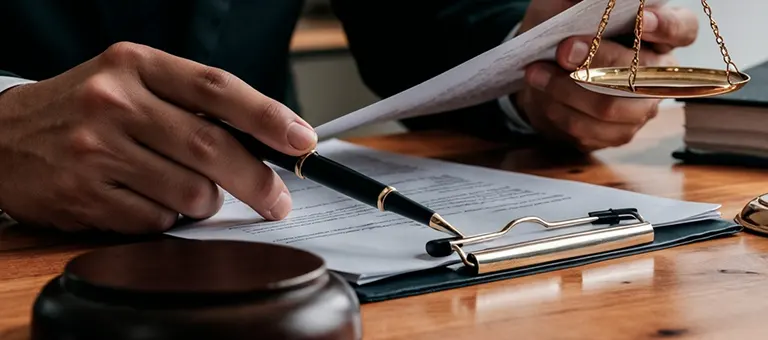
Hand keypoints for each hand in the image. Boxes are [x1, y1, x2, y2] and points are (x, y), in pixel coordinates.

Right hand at [0, 42, 316, 232]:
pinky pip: (157, 219)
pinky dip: (167, 216)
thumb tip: (264, 138)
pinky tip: (145, 198)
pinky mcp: (85, 194)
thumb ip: (191, 102)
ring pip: (190, 192)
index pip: (217, 88)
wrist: (1, 137)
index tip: (302, 139)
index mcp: (136, 64)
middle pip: (210, 147)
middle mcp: (115, 102)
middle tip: (277, 200)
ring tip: (186, 189)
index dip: (267, 116)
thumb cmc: (82, 108)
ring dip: (205, 201)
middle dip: (258, 181)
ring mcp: (96, 150)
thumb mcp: (131, 81)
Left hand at [514, 3, 698, 150]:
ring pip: (610, 106)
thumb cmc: (560, 31)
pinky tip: (543, 92)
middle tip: (564, 49)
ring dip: (567, 89)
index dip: (666, 26)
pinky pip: (589, 128)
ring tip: (537, 72)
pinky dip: (558, 109)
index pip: (682, 30)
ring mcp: (641, 107)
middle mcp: (659, 73)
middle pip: (641, 74)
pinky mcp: (617, 133)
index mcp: (658, 33)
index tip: (640, 18)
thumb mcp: (563, 5)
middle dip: (598, 59)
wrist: (540, 71)